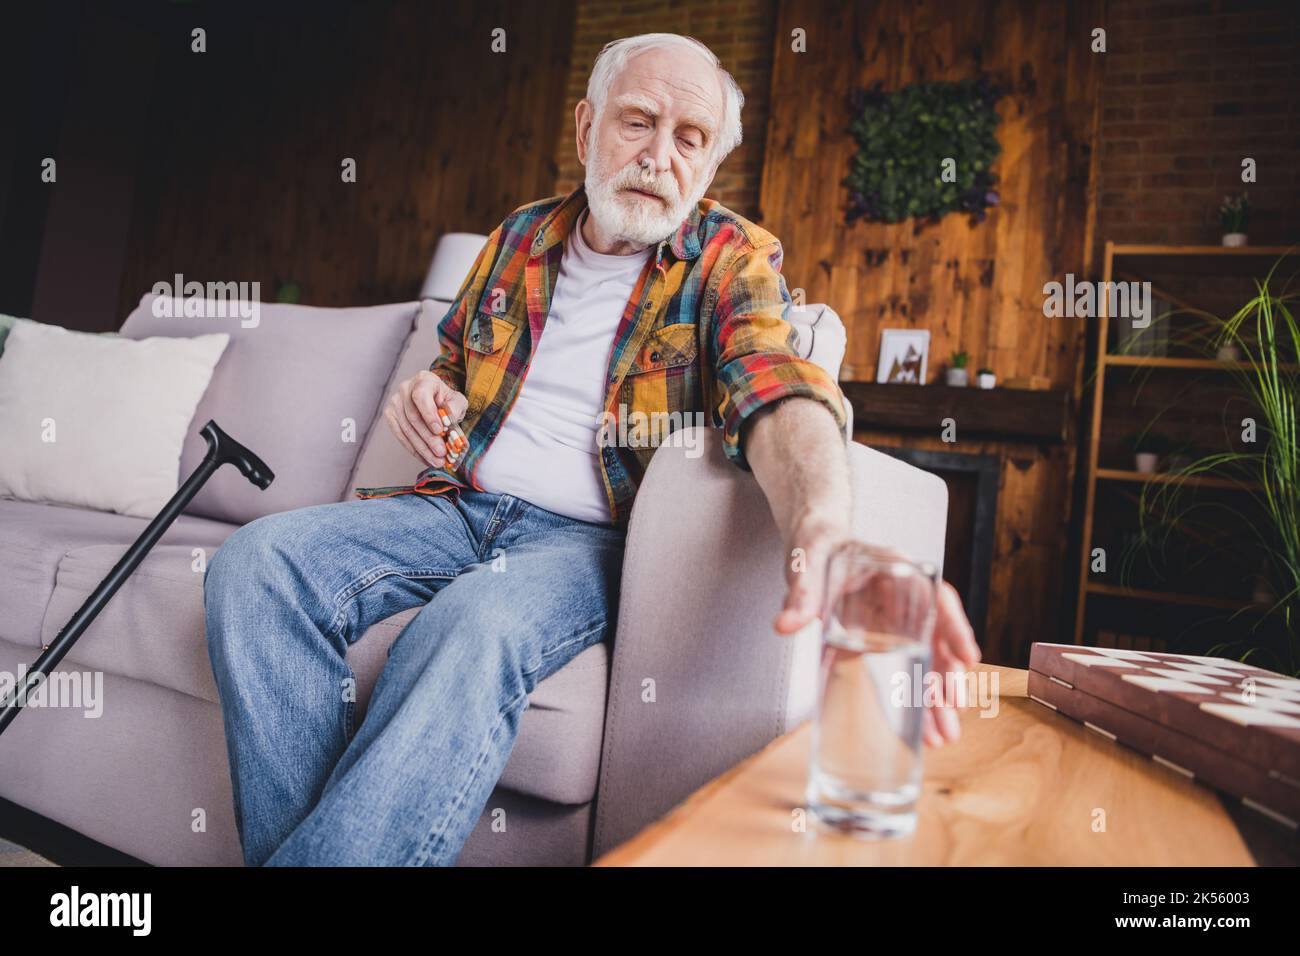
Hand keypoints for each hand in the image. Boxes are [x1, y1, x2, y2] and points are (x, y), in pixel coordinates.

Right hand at [384, 370, 467, 467]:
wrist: (434, 399)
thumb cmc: (447, 400)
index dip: (428, 414)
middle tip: (441, 453)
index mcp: (423, 379)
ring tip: (436, 460)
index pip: (421, 396)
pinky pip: (400, 436)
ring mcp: (395, 402)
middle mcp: (405, 388)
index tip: (439, 430)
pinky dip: (414, 449)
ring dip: (422, 448)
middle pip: (413, 417)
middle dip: (428, 439)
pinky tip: (425, 458)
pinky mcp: (390, 416)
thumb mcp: (457, 401)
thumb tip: (447, 420)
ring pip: (406, 429)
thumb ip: (455, 407)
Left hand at [773, 514, 981, 747]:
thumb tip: (785, 625)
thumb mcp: (806, 563)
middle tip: (951, 712)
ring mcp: (897, 618)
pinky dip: (913, 696)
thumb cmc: (816, 545)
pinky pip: (905, 667)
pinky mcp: (884, 637)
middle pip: (936, 637)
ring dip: (935, 697)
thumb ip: (800, 593)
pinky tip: (922, 727)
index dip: (954, 627)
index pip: (936, 597)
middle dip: (946, 678)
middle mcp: (905, 595)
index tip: (968, 658)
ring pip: (926, 659)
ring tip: (942, 736)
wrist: (812, 544)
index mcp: (896, 569)